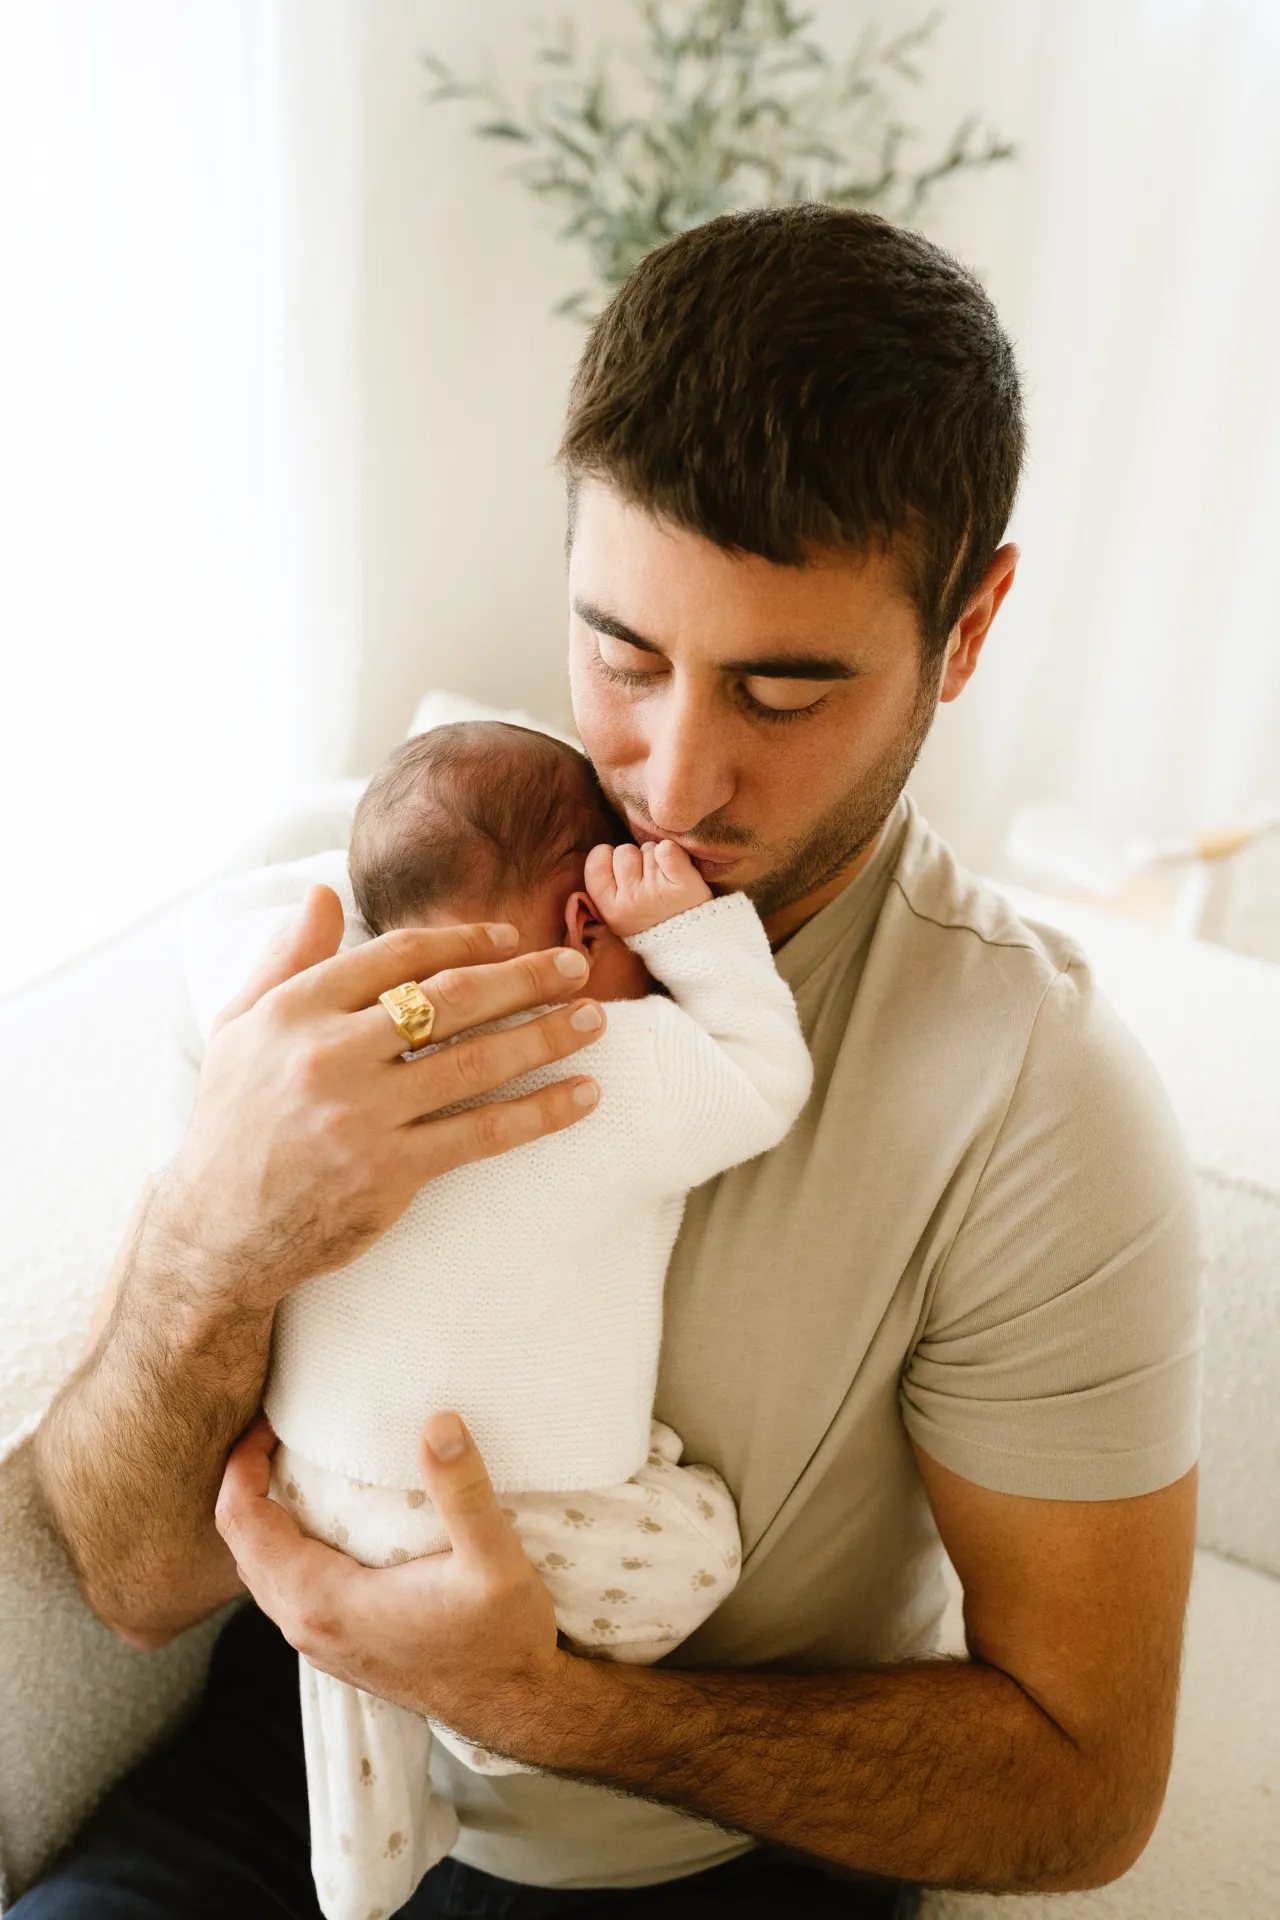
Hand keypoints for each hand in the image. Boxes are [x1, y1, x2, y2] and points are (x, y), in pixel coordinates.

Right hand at [149, 883, 606, 1314]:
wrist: (216, 1232)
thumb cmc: (234, 1120)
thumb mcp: (240, 1027)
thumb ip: (288, 958)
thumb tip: (324, 891)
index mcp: (295, 1009)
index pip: (399, 956)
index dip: (464, 940)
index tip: (510, 938)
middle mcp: (328, 1055)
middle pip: (449, 999)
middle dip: (524, 978)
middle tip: (576, 966)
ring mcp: (361, 1116)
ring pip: (475, 1062)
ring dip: (546, 1036)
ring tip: (594, 1021)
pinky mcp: (388, 1172)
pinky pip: (481, 1133)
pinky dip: (540, 1112)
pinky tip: (583, 1095)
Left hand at [216, 1413, 560, 1750]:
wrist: (517, 1706)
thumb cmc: (505, 1638)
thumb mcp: (494, 1558)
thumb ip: (462, 1490)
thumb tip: (438, 1423)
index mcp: (325, 1602)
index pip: (243, 1522)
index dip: (243, 1465)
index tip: (268, 1421)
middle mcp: (309, 1627)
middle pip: (239, 1546)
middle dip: (245, 1483)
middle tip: (276, 1431)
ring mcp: (321, 1644)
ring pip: (259, 1573)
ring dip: (261, 1518)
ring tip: (289, 1466)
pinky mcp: (340, 1649)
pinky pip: (283, 1591)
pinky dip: (281, 1548)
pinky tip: (318, 1523)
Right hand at [584, 839, 710, 937]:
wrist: (688, 942)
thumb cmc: (648, 919)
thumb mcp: (616, 913)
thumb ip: (604, 887)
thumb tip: (603, 852)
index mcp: (609, 908)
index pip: (596, 862)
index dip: (609, 858)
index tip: (621, 870)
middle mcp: (630, 900)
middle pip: (624, 851)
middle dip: (635, 858)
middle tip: (646, 878)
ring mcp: (656, 891)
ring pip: (648, 848)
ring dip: (655, 857)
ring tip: (662, 879)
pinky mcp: (683, 883)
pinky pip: (668, 850)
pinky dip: (673, 851)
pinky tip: (675, 867)